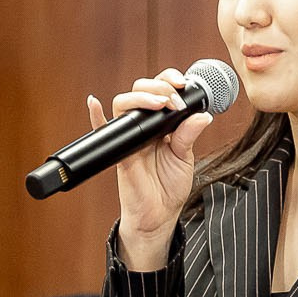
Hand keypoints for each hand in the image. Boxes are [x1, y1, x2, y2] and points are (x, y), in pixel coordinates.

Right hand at [88, 68, 214, 270]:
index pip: (160, 90)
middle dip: (159, 88)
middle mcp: (144, 126)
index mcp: (161, 123)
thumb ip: (189, 134)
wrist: (159, 215)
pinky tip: (94, 103)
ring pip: (124, 104)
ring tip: (159, 104)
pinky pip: (103, 131)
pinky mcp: (120, 152)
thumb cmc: (169, 187)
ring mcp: (130, 137)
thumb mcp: (185, 158)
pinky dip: (95, 116)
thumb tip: (202, 114)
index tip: (183, 85)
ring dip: (141, 97)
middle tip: (173, 101)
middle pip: (141, 90)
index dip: (169, 81)